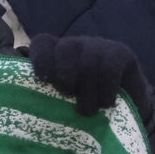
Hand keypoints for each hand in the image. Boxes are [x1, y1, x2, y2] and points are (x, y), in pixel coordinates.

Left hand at [28, 34, 153, 119]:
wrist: (128, 104)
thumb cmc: (85, 103)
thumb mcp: (62, 99)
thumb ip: (46, 96)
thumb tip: (27, 110)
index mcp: (56, 52)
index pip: (42, 43)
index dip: (41, 59)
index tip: (45, 80)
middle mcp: (76, 45)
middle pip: (65, 50)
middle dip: (66, 77)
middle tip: (70, 97)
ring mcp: (99, 46)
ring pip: (88, 63)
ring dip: (87, 91)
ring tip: (89, 110)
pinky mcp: (120, 53)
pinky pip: (109, 69)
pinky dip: (105, 89)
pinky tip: (106, 103)